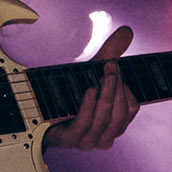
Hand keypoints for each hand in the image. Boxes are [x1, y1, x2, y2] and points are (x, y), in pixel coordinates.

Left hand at [45, 27, 138, 149]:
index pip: (132, 108)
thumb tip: (127, 30)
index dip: (127, 87)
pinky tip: (89, 90)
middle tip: (111, 66)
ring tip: (102, 75)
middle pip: (121, 113)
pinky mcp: (71, 141)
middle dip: (117, 87)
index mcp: (116, 123)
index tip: (115, 65)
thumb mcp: (93, 70)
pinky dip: (89, 106)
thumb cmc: (71, 90)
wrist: (39, 107)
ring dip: (106, 94)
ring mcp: (89, 141)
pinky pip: (85, 124)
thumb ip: (111, 52)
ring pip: (105, 119)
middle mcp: (106, 136)